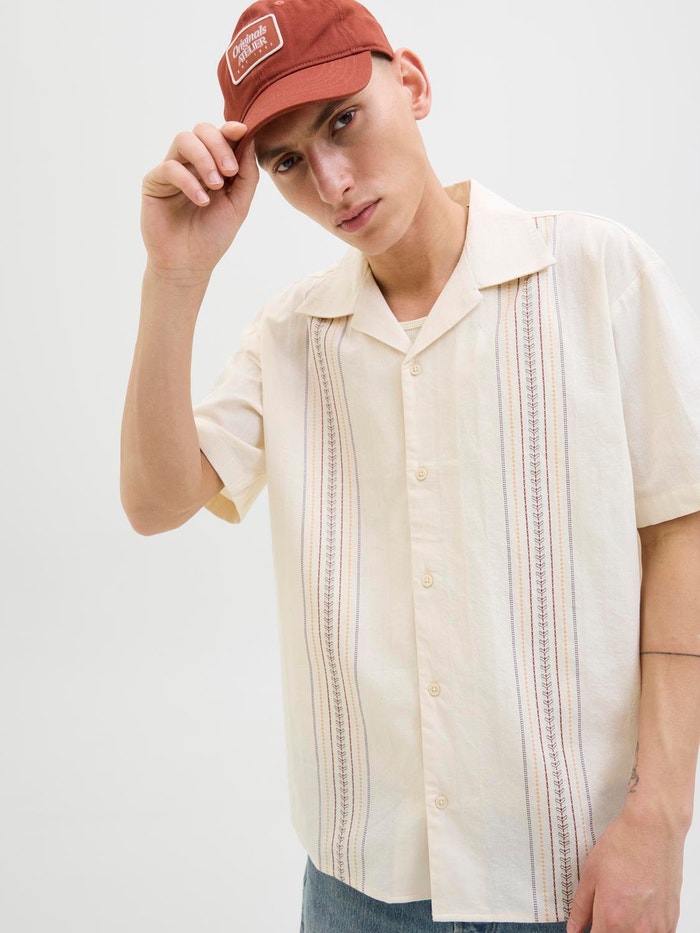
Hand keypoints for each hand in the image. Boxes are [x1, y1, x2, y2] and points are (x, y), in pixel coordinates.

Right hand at [141, 121, 258, 278]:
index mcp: (212, 166)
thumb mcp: (238, 206)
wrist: (188, 265)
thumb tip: (250, 140)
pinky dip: (189, 181)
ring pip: (184, 140)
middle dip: (219, 145)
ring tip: (217, 185)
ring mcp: (172, 170)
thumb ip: (247, 176)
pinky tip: (202, 201)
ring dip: (204, 158)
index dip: (230, 130)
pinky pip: (170, 167)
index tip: (242, 132)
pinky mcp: (154, 182)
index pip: (220, 136)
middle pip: (201, 130)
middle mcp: (191, 163)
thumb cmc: (213, 237)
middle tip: (230, 171)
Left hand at [566, 810, 683, 932]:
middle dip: (606, 930)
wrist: (654, 830)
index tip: (588, 926)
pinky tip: (638, 912)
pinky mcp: (671, 921)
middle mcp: (636, 929)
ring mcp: (657, 928)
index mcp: (611, 918)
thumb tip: (573, 928)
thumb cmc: (623, 846)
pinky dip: (644, 929)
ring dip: (626, 930)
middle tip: (603, 913)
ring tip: (622, 908)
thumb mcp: (590, 874)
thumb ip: (580, 908)